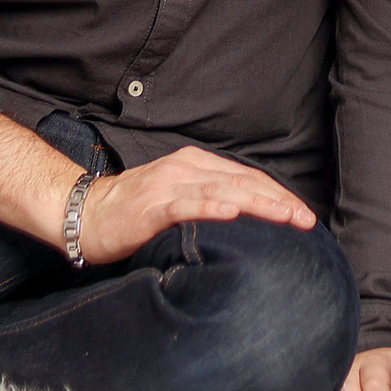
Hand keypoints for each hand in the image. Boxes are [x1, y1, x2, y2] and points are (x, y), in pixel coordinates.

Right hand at [72, 145, 316, 265]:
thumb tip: (247, 224)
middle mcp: (186, 169)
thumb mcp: (177, 201)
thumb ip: (208, 203)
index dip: (278, 194)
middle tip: (306, 220)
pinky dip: (210, 208)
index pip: (247, 178)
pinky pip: (185, 205)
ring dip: (257, 204)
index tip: (304, 214)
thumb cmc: (133, 213)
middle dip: (278, 201)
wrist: (84, 213)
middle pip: (242, 182)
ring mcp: (168, 185)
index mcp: (195, 165)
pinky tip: (231, 213)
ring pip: (222, 190)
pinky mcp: (150, 206)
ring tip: (285, 216)